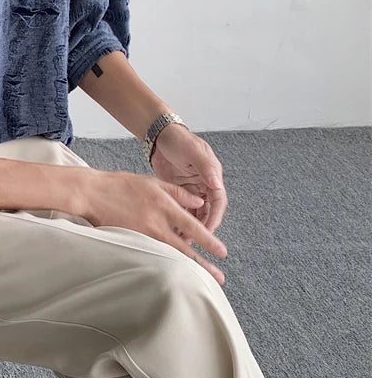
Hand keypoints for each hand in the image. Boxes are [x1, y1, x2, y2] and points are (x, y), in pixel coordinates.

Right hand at [74, 168, 228, 284]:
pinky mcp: (131, 241)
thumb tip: (199, 202)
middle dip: (203, 265)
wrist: (92, 193)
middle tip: (219, 278)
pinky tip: (172, 270)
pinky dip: (165, 262)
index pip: (193, 228)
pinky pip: (152, 254)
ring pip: (169, 255)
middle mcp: (156, 224)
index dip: (209, 241)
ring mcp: (142, 235)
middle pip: (184, 249)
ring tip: (198, 279)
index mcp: (164, 206)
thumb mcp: (153, 182)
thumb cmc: (121, 185)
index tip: (222, 252)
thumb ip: (178, 192)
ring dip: (185, 267)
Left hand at [149, 124, 228, 276]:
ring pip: (194, 213)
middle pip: (207, 211)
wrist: (160, 136)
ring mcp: (190, 189)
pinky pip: (180, 210)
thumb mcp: (192, 151)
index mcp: (212, 176)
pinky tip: (170, 231)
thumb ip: (204, 166)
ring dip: (189, 227)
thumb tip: (215, 183)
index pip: (218, 201)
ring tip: (181, 241)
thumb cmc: (179, 139)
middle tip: (194, 241)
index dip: (214, 217)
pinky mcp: (177, 192)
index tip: (208, 231)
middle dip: (202, 228)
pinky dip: (177, 220)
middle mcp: (204, 185)